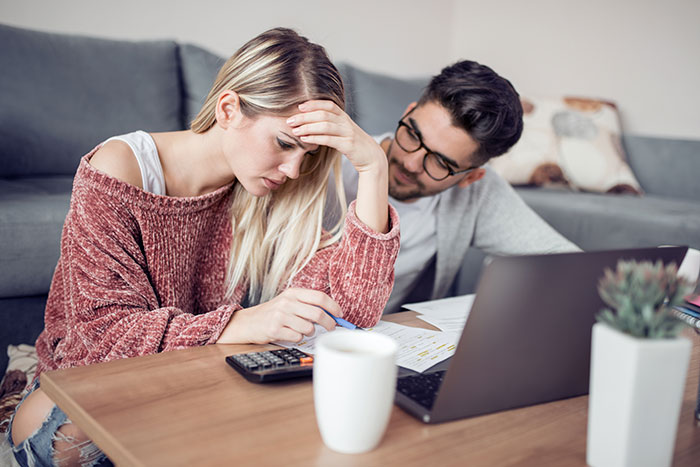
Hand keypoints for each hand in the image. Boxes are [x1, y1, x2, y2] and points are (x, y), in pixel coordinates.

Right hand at [217, 288, 340, 343]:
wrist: (248, 322)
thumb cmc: (272, 313)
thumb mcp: (289, 302)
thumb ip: (307, 304)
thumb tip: (332, 313)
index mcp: (293, 293)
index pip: (320, 297)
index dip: (333, 306)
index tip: (340, 314)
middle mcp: (287, 302)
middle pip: (318, 313)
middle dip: (329, 323)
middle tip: (331, 327)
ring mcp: (280, 315)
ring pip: (308, 328)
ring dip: (310, 332)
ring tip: (302, 330)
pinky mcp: (275, 329)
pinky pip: (297, 337)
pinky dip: (298, 338)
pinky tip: (291, 334)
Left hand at [287, 100, 386, 173]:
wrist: (372, 158)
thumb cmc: (355, 145)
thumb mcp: (344, 131)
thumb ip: (332, 125)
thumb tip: (312, 121)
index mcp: (344, 117)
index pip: (328, 105)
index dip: (314, 104)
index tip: (299, 107)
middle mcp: (346, 123)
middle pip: (323, 114)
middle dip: (305, 117)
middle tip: (290, 120)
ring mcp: (348, 133)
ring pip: (325, 126)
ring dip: (308, 127)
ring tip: (295, 131)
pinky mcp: (348, 145)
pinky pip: (329, 139)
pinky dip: (315, 138)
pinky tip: (305, 139)